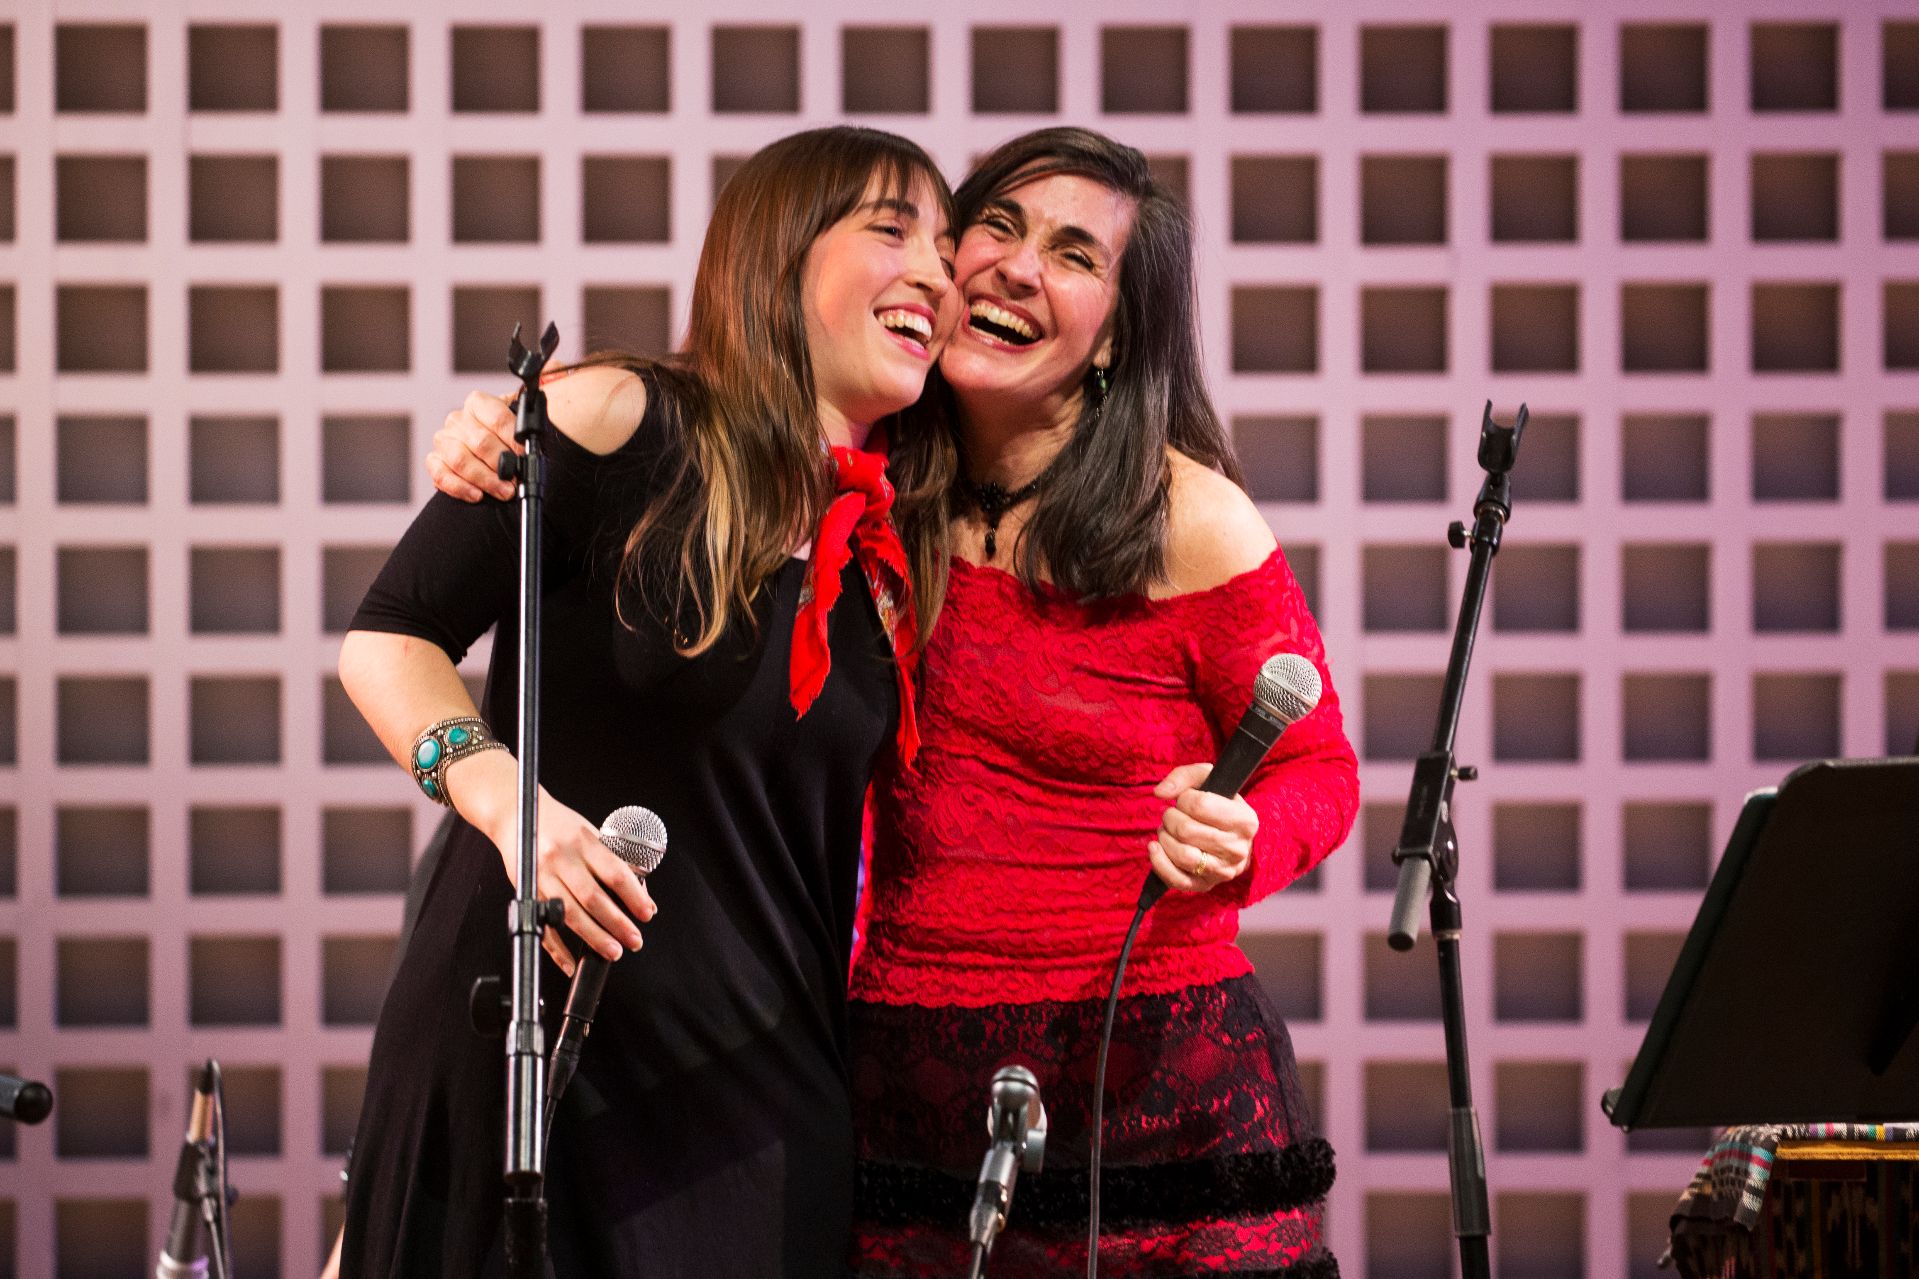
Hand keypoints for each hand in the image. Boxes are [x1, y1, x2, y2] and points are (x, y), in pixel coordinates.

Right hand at [428, 390, 520, 502]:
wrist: (491, 448)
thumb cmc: (506, 438)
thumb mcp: (519, 424)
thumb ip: (527, 425)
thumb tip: (537, 430)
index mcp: (478, 404)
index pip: (496, 417)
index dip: (512, 438)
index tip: (524, 454)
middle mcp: (458, 420)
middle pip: (480, 442)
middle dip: (502, 464)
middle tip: (516, 479)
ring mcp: (444, 440)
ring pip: (461, 460)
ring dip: (486, 479)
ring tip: (504, 491)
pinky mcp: (435, 461)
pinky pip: (442, 475)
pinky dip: (460, 488)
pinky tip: (477, 495)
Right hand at [449, 750, 656, 974]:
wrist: (513, 813)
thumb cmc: (557, 824)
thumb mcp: (589, 832)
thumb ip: (610, 859)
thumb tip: (638, 891)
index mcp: (583, 841)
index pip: (615, 873)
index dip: (634, 896)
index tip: (647, 913)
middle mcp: (561, 859)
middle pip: (593, 899)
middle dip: (617, 924)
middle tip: (634, 940)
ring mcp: (542, 877)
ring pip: (570, 915)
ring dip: (594, 937)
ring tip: (613, 950)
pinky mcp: (527, 891)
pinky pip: (543, 926)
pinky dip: (557, 949)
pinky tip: (572, 961)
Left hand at [1146, 763, 1256, 894]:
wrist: (1230, 837)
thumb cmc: (1218, 804)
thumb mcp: (1209, 780)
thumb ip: (1184, 776)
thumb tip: (1160, 793)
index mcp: (1245, 821)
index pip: (1200, 805)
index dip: (1184, 799)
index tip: (1186, 800)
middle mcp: (1238, 849)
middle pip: (1186, 830)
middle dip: (1170, 818)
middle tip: (1173, 815)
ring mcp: (1223, 871)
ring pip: (1181, 855)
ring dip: (1164, 838)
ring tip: (1168, 831)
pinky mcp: (1205, 885)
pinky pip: (1176, 880)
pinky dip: (1159, 862)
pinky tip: (1155, 847)